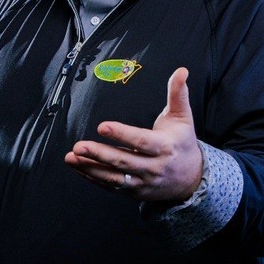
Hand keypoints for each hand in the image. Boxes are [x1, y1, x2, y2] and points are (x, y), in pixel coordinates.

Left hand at [63, 66, 202, 202]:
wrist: (192, 179)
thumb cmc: (182, 143)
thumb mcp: (183, 118)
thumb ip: (178, 94)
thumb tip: (182, 70)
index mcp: (165, 147)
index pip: (141, 141)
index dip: (122, 134)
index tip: (102, 127)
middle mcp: (154, 167)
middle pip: (124, 162)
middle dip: (100, 154)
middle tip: (79, 145)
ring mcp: (144, 182)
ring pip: (114, 177)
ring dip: (91, 167)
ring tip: (71, 157)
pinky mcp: (134, 192)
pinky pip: (111, 186)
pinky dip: (92, 177)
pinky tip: (77, 166)